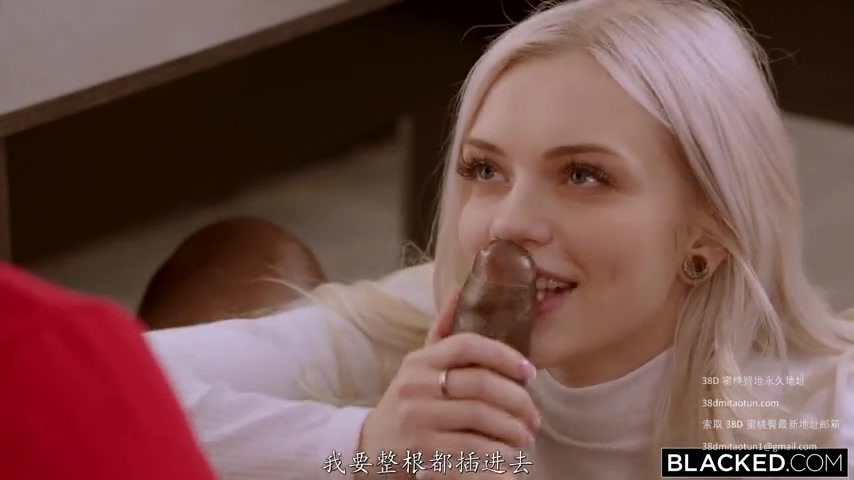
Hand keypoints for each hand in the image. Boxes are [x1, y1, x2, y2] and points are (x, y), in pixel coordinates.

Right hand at [358, 293, 538, 478]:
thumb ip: (442, 332)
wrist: (372, 447)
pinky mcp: (421, 448)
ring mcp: (416, 417)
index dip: (504, 355)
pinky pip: (471, 447)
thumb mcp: (419, 366)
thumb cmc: (409, 401)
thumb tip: (460, 289)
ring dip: (512, 429)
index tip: (530, 372)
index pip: (467, 344)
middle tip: (534, 416)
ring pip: (480, 417)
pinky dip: (497, 452)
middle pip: (481, 384)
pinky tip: (508, 455)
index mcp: (420, 360)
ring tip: (525, 437)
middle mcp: (415, 385)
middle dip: (518, 400)